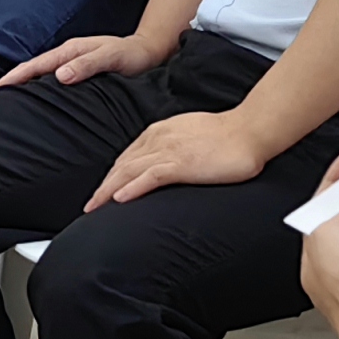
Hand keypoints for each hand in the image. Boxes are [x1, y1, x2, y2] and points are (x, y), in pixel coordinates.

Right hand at [0, 27, 170, 91]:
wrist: (150, 52)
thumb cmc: (132, 55)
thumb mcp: (112, 57)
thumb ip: (87, 65)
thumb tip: (60, 76)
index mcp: (69, 51)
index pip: (33, 66)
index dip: (12, 78)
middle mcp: (66, 57)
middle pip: (30, 71)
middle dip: (9, 84)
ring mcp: (71, 65)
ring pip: (39, 77)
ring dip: (22, 89)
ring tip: (5, 106)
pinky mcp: (78, 74)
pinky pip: (51, 83)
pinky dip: (38, 91)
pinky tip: (34, 105)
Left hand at [88, 105, 278, 210]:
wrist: (249, 130)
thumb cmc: (226, 135)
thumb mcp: (190, 137)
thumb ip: (173, 147)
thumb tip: (165, 164)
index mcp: (159, 132)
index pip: (127, 157)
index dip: (112, 176)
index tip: (102, 192)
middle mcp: (158, 139)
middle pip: (122, 166)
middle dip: (103, 187)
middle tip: (89, 206)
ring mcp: (169, 151)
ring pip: (129, 172)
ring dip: (108, 191)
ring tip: (95, 208)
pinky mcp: (182, 163)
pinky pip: (150, 176)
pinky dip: (132, 188)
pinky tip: (119, 199)